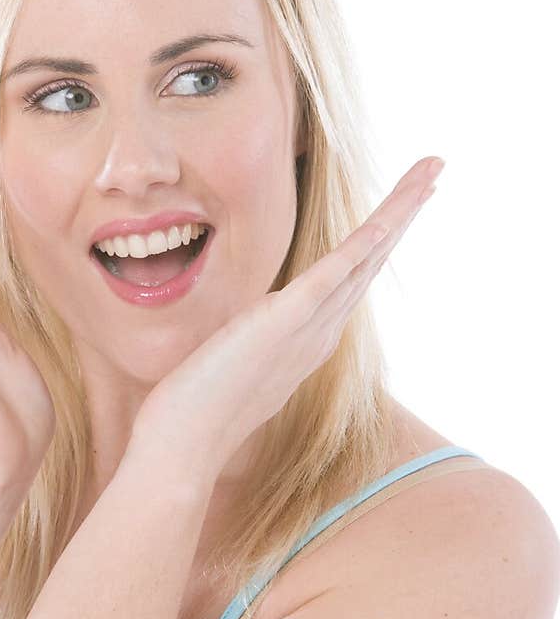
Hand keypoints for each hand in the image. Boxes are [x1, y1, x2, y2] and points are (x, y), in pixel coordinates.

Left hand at [133, 157, 444, 487]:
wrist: (183, 447)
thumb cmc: (196, 411)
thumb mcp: (234, 362)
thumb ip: (252, 340)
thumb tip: (250, 326)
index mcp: (307, 339)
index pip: (352, 279)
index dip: (380, 241)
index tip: (400, 208)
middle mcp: (318, 333)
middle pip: (372, 261)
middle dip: (404, 214)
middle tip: (434, 171)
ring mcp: (305, 328)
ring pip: (365, 258)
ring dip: (399, 213)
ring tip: (430, 173)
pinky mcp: (282, 322)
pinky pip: (331, 275)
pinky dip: (361, 245)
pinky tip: (385, 220)